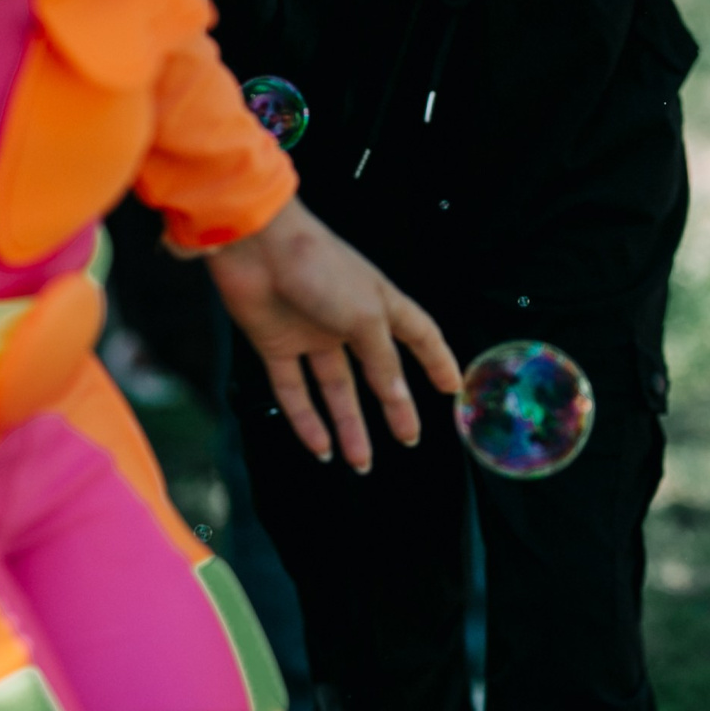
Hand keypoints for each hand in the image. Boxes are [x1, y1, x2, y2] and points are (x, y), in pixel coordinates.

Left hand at [208, 198, 461, 471]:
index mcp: (381, 305)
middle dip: (393, 408)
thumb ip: (382, 359)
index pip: (420, 336)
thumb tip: (399, 395)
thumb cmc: (322, 268)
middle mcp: (349, 323)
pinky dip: (306, 420)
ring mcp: (313, 336)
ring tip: (360, 463)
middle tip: (407, 440)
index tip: (452, 390)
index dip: (437, 361)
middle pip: (377, 373)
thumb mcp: (364, 316)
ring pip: (335, 390)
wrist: (258, 247)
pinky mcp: (277, 346)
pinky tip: (319, 448)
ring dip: (348, 426)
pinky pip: (294, 391)